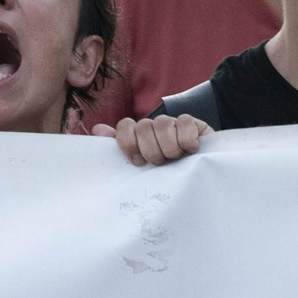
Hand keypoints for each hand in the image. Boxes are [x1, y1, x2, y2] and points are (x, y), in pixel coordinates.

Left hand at [92, 115, 210, 166]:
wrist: (200, 175)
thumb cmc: (167, 175)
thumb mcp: (143, 167)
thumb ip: (122, 149)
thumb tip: (97, 130)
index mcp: (138, 136)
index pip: (125, 126)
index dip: (128, 143)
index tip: (137, 162)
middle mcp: (153, 126)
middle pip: (143, 127)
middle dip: (151, 150)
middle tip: (160, 163)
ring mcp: (173, 123)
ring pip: (162, 124)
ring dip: (169, 147)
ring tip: (176, 158)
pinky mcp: (194, 124)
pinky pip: (185, 123)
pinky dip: (187, 139)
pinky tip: (191, 150)